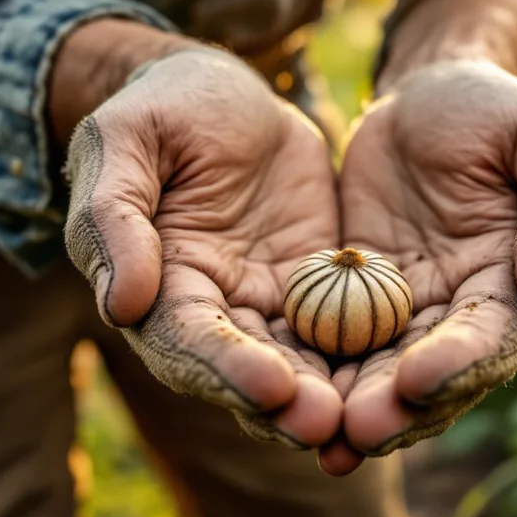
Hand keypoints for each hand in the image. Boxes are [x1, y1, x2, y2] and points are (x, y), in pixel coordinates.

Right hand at [63, 47, 341, 449]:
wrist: (230, 92)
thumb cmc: (166, 106)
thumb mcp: (128, 139)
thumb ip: (116, 215)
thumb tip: (120, 304)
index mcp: (158, 281)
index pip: (185, 338)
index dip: (223, 365)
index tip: (269, 386)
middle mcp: (213, 306)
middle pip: (243, 368)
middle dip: (281, 401)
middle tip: (323, 424)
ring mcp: (268, 300)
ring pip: (296, 362)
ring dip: (325, 394)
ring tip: (363, 419)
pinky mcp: (315, 286)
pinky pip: (342, 325)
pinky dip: (364, 352)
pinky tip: (400, 372)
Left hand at [319, 60, 516, 473]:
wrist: (428, 96)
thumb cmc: (498, 111)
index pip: (494, 337)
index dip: (461, 364)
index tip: (418, 381)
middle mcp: (463, 314)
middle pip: (434, 376)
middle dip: (398, 408)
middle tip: (357, 431)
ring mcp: (406, 311)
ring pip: (380, 372)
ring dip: (351, 405)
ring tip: (317, 434)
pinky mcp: (355, 299)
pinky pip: (333, 338)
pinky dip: (313, 367)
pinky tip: (277, 394)